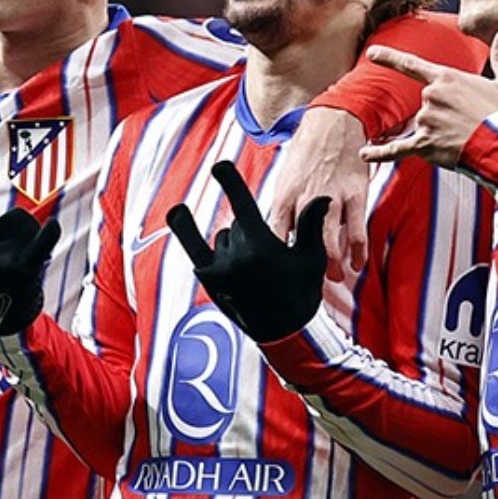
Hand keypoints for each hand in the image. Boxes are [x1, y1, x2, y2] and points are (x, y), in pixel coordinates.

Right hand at [0, 167, 60, 334]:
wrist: (1, 315)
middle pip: (18, 218)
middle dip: (12, 220)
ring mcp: (1, 261)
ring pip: (32, 231)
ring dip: (34, 242)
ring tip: (23, 266)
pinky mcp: (22, 272)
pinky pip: (37, 248)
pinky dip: (46, 237)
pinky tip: (52, 224)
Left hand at [166, 161, 328, 342]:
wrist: (284, 333)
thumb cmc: (301, 293)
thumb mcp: (312, 259)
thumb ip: (311, 225)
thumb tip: (320, 196)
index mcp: (262, 247)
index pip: (242, 205)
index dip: (230, 182)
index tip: (219, 166)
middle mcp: (236, 256)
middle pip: (238, 225)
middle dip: (252, 233)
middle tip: (268, 260)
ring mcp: (220, 268)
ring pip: (223, 237)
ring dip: (234, 243)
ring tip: (253, 269)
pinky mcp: (210, 279)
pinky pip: (194, 246)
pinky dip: (185, 228)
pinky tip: (177, 212)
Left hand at [271, 107, 366, 276]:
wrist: (333, 123)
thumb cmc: (305, 156)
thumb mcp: (285, 181)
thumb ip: (284, 210)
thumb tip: (279, 240)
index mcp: (285, 196)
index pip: (275, 234)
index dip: (275, 257)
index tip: (276, 276)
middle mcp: (306, 198)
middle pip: (302, 241)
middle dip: (304, 266)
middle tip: (307, 285)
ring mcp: (332, 197)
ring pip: (330, 238)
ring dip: (332, 262)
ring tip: (334, 279)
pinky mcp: (355, 194)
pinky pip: (357, 228)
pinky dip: (358, 250)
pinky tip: (358, 264)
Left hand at [361, 28, 497, 166]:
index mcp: (446, 78)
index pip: (411, 65)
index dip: (389, 57)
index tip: (371, 53)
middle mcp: (430, 97)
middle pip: (427, 103)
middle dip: (446, 113)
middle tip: (472, 121)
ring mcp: (426, 121)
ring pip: (423, 126)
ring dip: (440, 132)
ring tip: (467, 137)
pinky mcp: (425, 145)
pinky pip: (397, 149)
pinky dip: (380, 153)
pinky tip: (364, 154)